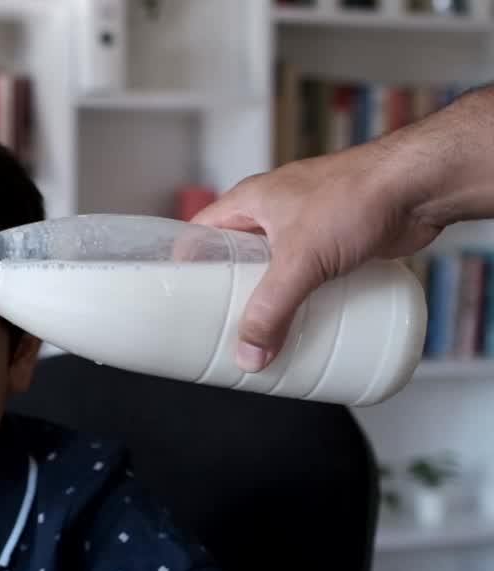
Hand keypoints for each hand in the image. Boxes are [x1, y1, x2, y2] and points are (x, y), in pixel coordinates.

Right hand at [190, 143, 441, 371]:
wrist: (419, 185)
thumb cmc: (356, 195)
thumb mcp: (300, 259)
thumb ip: (272, 308)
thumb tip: (250, 354)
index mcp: (249, 202)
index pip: (200, 233)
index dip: (187, 265)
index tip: (180, 299)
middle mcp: (273, 212)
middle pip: (237, 258)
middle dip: (231, 293)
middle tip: (222, 327)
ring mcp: (307, 226)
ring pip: (275, 269)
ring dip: (270, 298)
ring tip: (262, 333)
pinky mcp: (338, 241)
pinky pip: (310, 275)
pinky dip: (305, 297)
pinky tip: (305, 320)